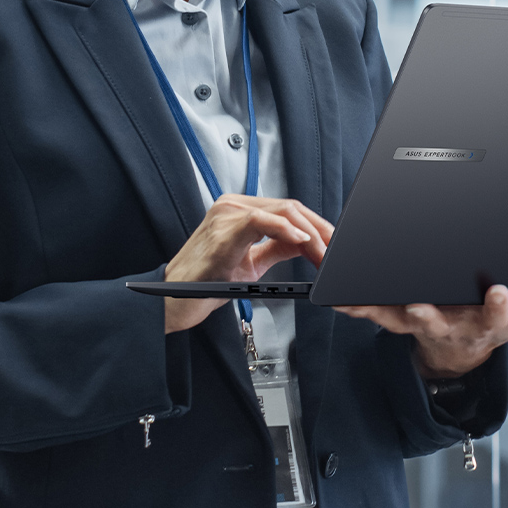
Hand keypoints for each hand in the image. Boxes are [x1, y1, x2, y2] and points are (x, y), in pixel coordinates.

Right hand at [163, 196, 332, 333]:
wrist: (171, 300)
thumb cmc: (204, 282)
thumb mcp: (251, 262)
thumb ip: (277, 248)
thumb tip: (307, 244)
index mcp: (239, 210)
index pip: (287, 209)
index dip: (315, 225)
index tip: (333, 243)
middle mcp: (233, 206)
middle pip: (290, 207)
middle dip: (320, 229)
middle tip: (335, 249)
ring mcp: (226, 215)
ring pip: (282, 211)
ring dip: (310, 233)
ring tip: (324, 252)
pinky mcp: (222, 232)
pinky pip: (261, 221)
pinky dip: (286, 230)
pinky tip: (301, 241)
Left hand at [335, 286, 507, 377]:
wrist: (458, 351)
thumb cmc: (488, 325)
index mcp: (482, 323)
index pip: (495, 314)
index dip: (498, 305)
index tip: (501, 292)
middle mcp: (449, 325)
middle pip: (438, 319)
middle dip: (428, 313)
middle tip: (419, 306)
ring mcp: (421, 322)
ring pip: (399, 317)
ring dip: (379, 311)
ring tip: (359, 301)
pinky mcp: (399, 318)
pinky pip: (374, 312)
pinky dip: (354, 306)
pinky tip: (335, 296)